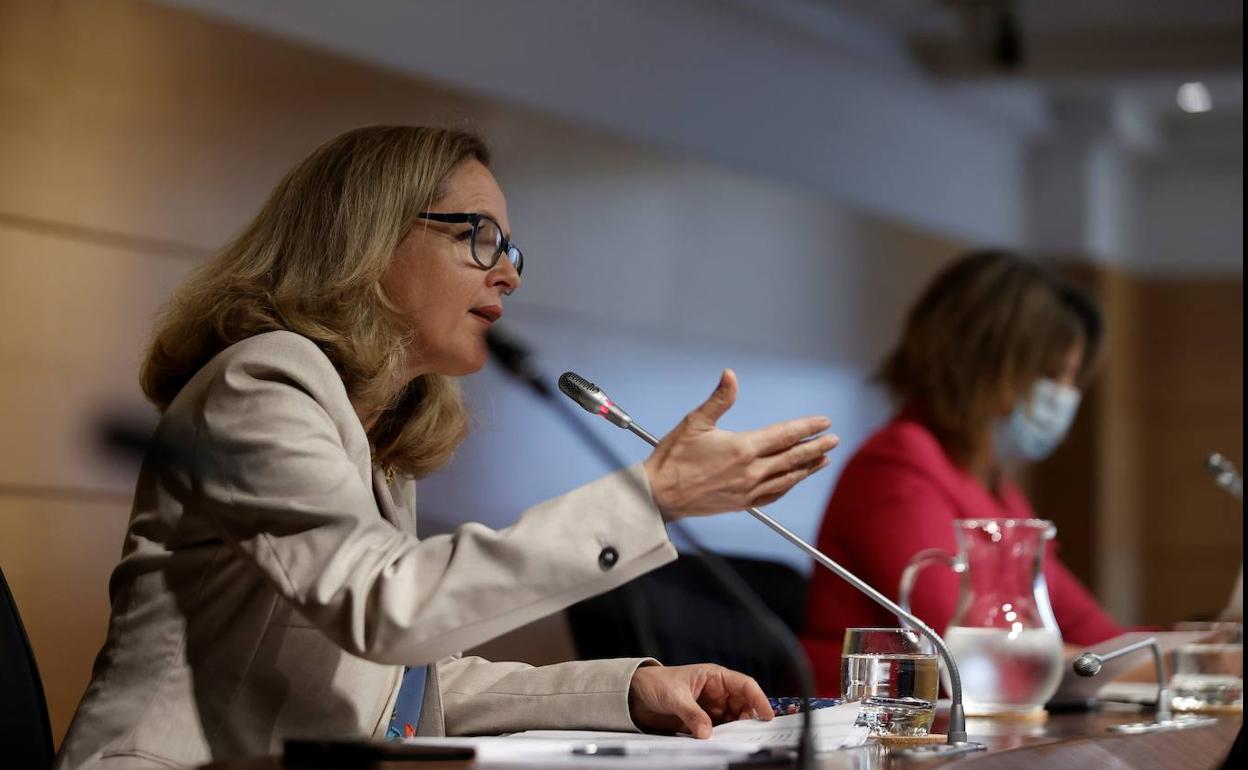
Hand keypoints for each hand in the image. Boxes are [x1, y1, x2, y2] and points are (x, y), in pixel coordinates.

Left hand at [628, 663, 772, 738]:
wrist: (635, 695)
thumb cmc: (656, 684)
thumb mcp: (674, 696)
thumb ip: (692, 714)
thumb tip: (707, 732)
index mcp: (714, 677)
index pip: (744, 685)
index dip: (759, 699)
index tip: (766, 715)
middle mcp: (717, 692)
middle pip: (743, 706)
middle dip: (748, 719)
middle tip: (748, 733)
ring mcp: (711, 708)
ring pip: (733, 721)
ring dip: (734, 730)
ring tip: (732, 740)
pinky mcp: (703, 722)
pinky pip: (719, 731)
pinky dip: (722, 737)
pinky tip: (720, 743)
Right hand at [641, 369, 836, 519]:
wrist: (660, 496)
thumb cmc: (673, 458)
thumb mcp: (695, 422)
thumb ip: (718, 399)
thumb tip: (731, 375)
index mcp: (743, 448)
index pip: (785, 435)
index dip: (807, 427)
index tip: (823, 422)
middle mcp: (751, 471)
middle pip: (793, 457)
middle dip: (816, 447)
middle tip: (833, 439)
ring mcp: (748, 490)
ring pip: (788, 478)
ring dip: (807, 467)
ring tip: (822, 459)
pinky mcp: (742, 504)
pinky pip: (774, 494)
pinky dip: (789, 485)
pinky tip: (794, 480)